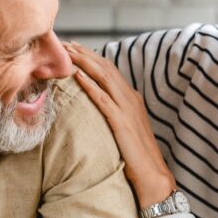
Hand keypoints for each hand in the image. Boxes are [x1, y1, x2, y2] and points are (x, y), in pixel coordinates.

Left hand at [65, 42, 175, 207]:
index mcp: (132, 98)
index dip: (92, 57)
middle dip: (85, 54)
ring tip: (68, 53)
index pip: (110, 70)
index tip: (74, 49)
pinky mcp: (122, 122)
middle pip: (105, 68)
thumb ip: (115, 114)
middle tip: (65, 43)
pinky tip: (77, 76)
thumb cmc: (137, 155)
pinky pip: (103, 99)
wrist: (152, 174)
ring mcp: (127, 109)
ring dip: (85, 63)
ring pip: (104, 77)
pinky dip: (90, 85)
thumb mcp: (126, 128)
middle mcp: (131, 98)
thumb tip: (98, 108)